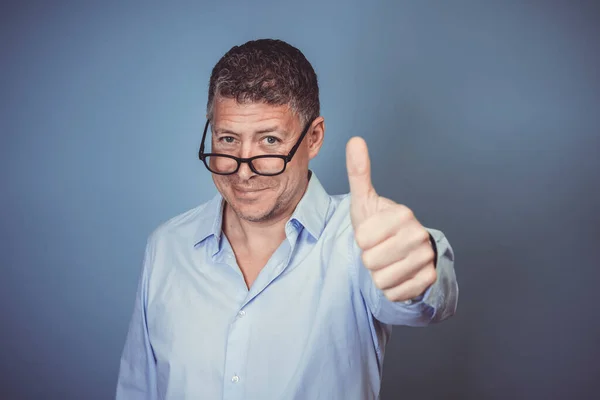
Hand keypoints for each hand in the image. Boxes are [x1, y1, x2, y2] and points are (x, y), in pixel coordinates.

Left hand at [346, 137, 436, 301]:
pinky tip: (398, 275)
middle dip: (369, 259)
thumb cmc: (379, 226)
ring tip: (388, 261)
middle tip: (380, 249)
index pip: (363, 240)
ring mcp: (426, 258)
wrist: (402, 252)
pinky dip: (391, 288)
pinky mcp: (429, 279)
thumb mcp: (364, 201)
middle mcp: (419, 234)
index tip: (372, 233)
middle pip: (371, 261)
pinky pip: (394, 293)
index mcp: (402, 213)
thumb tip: (355, 140)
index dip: (362, 240)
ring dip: (379, 275)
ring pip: (381, 280)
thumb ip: (359, 172)